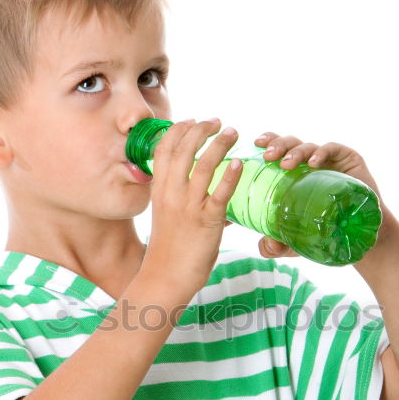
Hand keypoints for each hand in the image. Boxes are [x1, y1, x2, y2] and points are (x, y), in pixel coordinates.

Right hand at [141, 118, 242, 298]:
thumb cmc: (168, 252)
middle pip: (184, 149)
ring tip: (233, 133)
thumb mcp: (168, 218)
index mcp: (159, 191)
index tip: (193, 120)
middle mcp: (171, 194)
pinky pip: (220, 193)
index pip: (164, 149)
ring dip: (220, 144)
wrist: (164, 278)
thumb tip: (212, 195)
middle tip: (217, 122)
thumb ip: (183, 201)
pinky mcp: (207, 222)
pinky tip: (239, 164)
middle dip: (201, 129)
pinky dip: (230, 176)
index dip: (179, 130)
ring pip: (204, 165)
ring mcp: (189, 207)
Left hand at [253, 130, 389, 255]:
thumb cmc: (324, 232)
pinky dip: (321, 153)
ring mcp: (329, 159)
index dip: (268, 141)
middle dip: (278, 145)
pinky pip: (332, 149)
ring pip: (308, 146)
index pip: (278, 149)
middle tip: (268, 157)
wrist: (359, 236)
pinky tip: (314, 163)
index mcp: (293, 172)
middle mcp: (309, 162)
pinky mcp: (348, 158)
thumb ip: (277, 245)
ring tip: (287, 164)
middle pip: (290, 143)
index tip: (256, 144)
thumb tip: (265, 246)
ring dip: (295, 152)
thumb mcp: (295, 241)